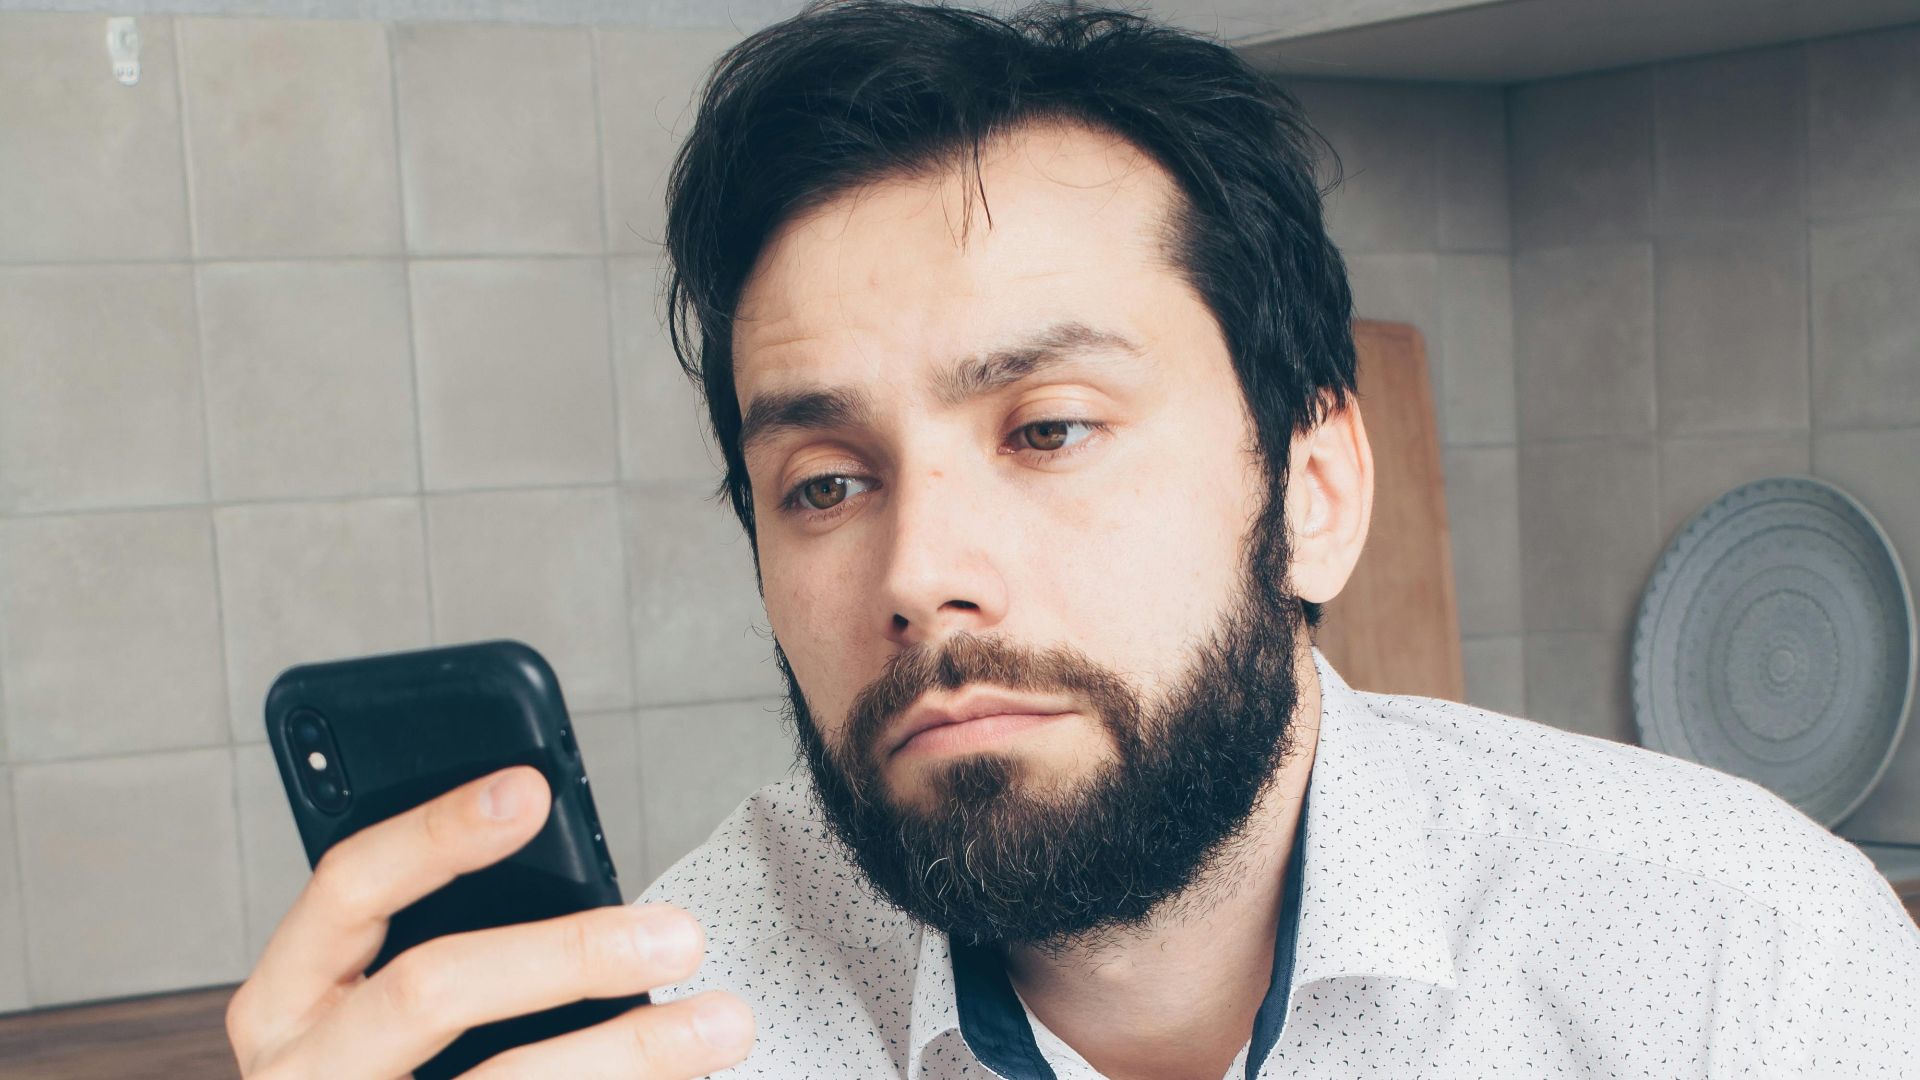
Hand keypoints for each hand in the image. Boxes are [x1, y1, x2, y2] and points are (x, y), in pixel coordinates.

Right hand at [225, 765, 754, 1077]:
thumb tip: (574, 869)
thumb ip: (445, 937)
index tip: (532, 788)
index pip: (350, 885)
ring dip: (631, 1052)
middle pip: (431, 988)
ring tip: (722, 1023)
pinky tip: (680, 1079)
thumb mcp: (378, 1004)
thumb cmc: (381, 1074)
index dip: (437, 831)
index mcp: (285, 998)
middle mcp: (302, 1070)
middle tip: (680, 936)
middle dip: (570, 953)